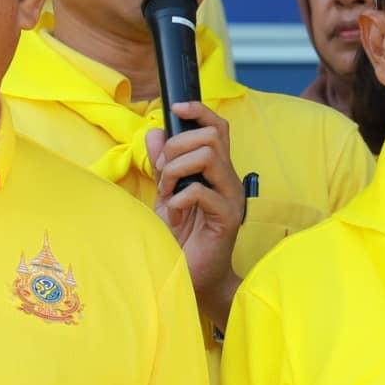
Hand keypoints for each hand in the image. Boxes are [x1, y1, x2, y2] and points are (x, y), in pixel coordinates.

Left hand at [147, 100, 245, 323]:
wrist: (193, 276)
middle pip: (212, 135)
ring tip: (168, 192)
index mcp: (215, 170)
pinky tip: (175, 214)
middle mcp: (228, 179)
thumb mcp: (165, 194)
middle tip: (163, 172)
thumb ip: (162, 163)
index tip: (176, 108)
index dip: (199, 110)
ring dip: (177, 169)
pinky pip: (200, 191)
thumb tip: (153, 132)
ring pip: (208, 155)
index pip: (218, 127)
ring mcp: (231, 197)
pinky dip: (179, 198)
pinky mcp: (227, 217)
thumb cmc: (182, 238)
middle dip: (178, 146)